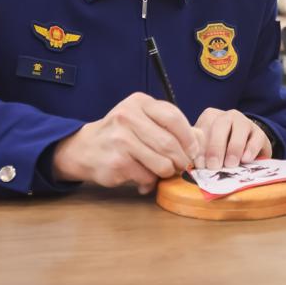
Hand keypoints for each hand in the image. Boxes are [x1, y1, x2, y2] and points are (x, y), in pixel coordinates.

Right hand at [51, 92, 199, 192]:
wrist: (85, 148)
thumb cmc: (121, 133)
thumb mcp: (142, 118)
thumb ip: (169, 125)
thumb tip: (201, 140)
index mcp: (139, 102)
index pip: (174, 118)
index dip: (189, 138)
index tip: (193, 150)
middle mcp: (128, 117)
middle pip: (170, 144)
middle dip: (181, 160)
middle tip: (182, 166)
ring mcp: (121, 140)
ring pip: (161, 163)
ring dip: (167, 172)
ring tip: (163, 172)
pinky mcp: (117, 162)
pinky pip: (147, 177)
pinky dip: (150, 182)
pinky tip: (143, 178)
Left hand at [194, 108, 271, 168]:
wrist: (247, 148)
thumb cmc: (222, 150)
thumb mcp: (208, 149)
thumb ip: (201, 153)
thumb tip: (195, 165)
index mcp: (210, 117)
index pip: (203, 129)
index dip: (200, 147)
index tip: (200, 164)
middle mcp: (227, 116)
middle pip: (220, 126)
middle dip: (216, 147)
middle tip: (214, 166)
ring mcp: (245, 122)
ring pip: (240, 129)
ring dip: (234, 148)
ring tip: (230, 165)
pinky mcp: (260, 132)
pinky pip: (256, 138)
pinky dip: (250, 149)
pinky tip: (245, 160)